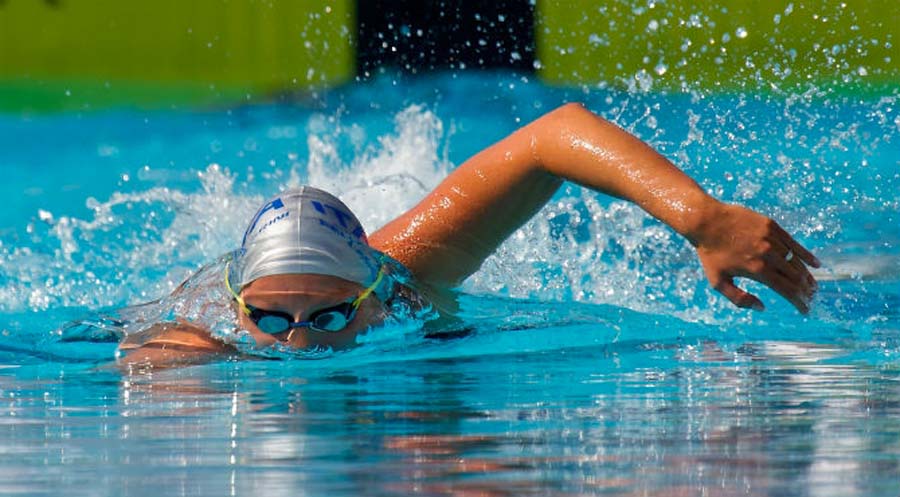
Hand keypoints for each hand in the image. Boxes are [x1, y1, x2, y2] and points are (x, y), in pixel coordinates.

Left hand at [692, 202, 819, 312]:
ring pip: (796, 261)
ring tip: (812, 285)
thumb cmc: (710, 253)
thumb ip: (739, 298)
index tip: (805, 310)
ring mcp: (771, 238)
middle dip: (806, 290)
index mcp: (757, 270)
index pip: (787, 290)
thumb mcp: (718, 281)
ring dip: (806, 275)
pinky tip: (815, 264)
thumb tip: (762, 307)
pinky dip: (806, 255)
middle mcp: (768, 254)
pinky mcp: (771, 226)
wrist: (705, 220)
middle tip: (811, 298)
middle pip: (795, 277)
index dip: (799, 302)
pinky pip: (793, 243)